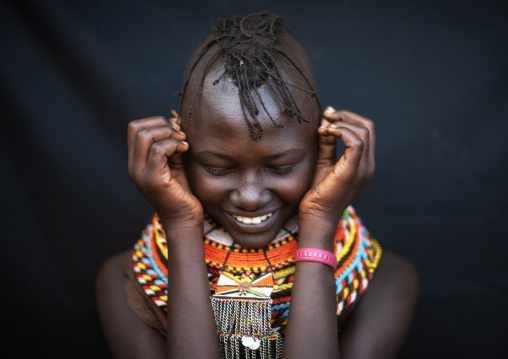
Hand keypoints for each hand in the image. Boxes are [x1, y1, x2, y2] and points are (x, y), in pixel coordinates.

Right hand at [127, 115, 203, 226]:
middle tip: (180, 134)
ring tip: (184, 142)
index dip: (155, 121)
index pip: (134, 128)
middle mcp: (134, 167)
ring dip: (169, 133)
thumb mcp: (174, 164)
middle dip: (162, 123)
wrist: (184, 220)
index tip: (175, 130)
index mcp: (136, 161)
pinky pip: (158, 150)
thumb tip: (176, 123)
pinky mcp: (154, 180)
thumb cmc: (182, 192)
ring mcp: (141, 174)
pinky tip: (185, 149)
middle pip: (136, 128)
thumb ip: (170, 146)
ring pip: (145, 136)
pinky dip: (173, 144)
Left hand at [299, 108, 374, 228]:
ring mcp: (364, 169)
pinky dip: (341, 131)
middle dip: (346, 116)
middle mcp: (368, 165)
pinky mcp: (353, 172)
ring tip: (323, 127)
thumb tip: (326, 122)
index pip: (366, 131)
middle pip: (368, 127)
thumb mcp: (324, 162)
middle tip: (327, 115)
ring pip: (363, 131)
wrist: (316, 216)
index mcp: (364, 163)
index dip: (348, 118)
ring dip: (342, 123)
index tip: (328, 116)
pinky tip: (326, 133)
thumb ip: (328, 143)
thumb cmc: (318, 192)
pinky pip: (356, 142)